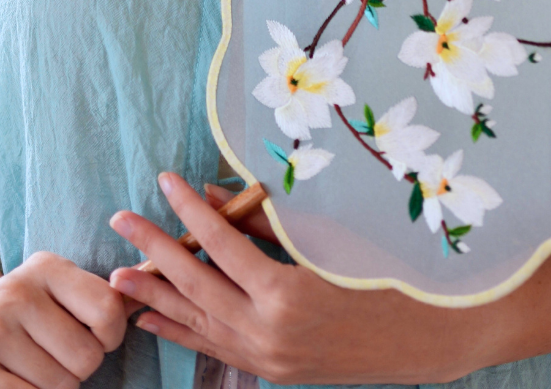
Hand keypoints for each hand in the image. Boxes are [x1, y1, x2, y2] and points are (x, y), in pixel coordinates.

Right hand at [0, 251, 129, 388]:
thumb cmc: (36, 320)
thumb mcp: (66, 295)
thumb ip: (107, 299)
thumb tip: (152, 296)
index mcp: (46, 266)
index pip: (108, 310)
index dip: (110, 336)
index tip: (94, 335)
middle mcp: (15, 290)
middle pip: (86, 357)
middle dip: (81, 368)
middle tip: (58, 356)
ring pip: (61, 385)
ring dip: (57, 387)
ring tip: (36, 368)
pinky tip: (19, 382)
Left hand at [109, 172, 461, 385]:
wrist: (431, 337)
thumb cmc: (388, 271)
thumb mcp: (328, 237)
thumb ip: (266, 222)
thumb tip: (214, 197)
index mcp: (287, 293)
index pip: (222, 245)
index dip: (190, 211)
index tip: (165, 180)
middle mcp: (271, 334)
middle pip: (197, 287)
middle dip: (155, 252)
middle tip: (120, 222)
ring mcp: (271, 360)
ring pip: (200, 324)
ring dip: (157, 297)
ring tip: (119, 277)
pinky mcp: (276, 372)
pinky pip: (216, 348)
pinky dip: (183, 330)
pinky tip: (156, 317)